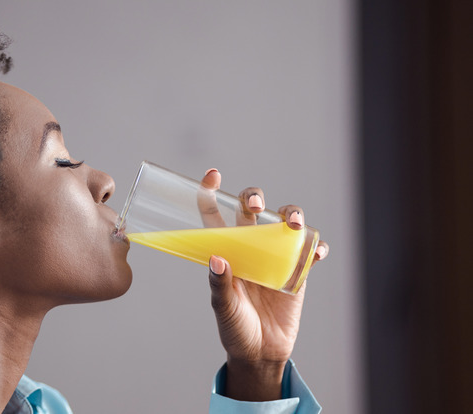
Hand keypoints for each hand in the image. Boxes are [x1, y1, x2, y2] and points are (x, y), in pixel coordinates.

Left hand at [199, 168, 328, 400]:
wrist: (262, 353)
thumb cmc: (235, 328)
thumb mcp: (223, 308)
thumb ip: (219, 286)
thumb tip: (217, 259)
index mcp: (225, 249)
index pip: (214, 213)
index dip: (211, 192)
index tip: (212, 175)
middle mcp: (249, 245)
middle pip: (252, 208)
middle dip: (253, 198)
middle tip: (254, 206)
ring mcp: (275, 255)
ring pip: (285, 221)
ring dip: (292, 214)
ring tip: (293, 224)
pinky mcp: (298, 270)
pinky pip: (310, 250)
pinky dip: (315, 246)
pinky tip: (315, 252)